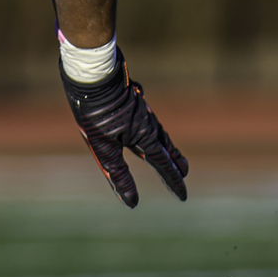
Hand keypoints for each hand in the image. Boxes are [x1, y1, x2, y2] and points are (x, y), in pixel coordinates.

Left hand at [61, 54, 188, 208]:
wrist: (93, 74)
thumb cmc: (96, 113)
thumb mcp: (104, 148)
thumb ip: (118, 174)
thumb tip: (131, 202)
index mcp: (144, 135)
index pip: (162, 164)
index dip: (172, 181)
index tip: (183, 196)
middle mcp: (147, 122)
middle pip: (165, 146)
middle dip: (174, 161)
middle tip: (184, 172)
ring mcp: (139, 109)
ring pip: (156, 131)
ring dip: (165, 144)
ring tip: (169, 151)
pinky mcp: (130, 99)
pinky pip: (146, 118)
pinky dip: (151, 128)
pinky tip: (143, 122)